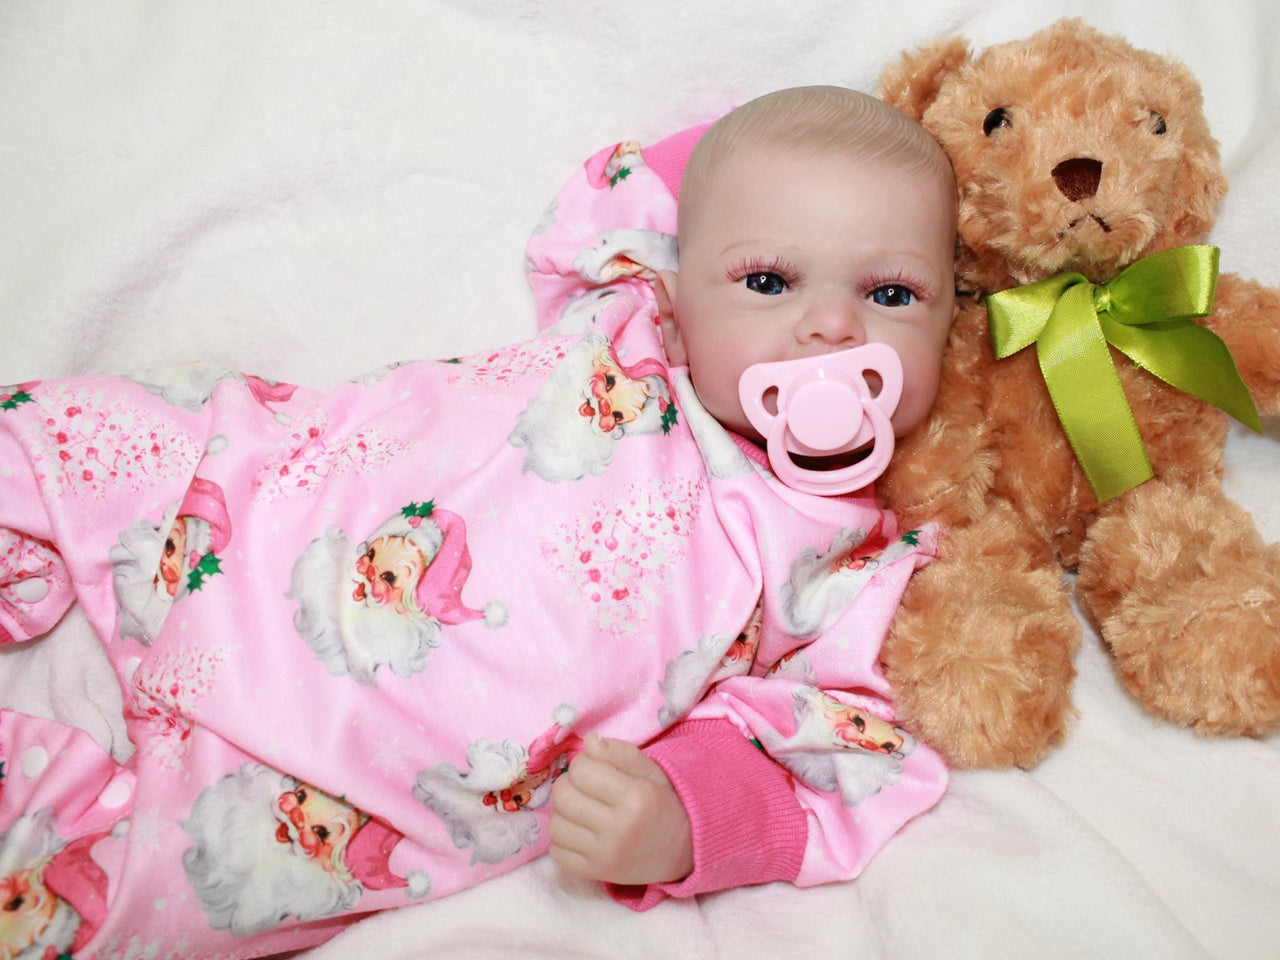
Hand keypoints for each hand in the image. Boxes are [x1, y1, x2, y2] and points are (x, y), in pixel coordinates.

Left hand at [548, 733, 693, 885]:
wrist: (681, 850)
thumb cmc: (661, 803)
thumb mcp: (649, 771)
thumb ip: (619, 752)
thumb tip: (589, 742)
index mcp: (636, 797)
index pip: (581, 770)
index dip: (583, 764)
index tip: (595, 769)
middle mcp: (620, 828)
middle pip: (563, 796)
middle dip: (569, 784)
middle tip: (584, 788)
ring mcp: (605, 854)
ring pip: (555, 824)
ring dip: (564, 812)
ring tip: (582, 810)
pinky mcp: (595, 873)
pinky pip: (556, 851)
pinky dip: (562, 838)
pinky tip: (580, 832)